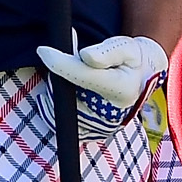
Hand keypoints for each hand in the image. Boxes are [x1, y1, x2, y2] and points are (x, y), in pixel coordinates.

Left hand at [36, 33, 167, 140]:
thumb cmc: (130, 61)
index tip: (42, 50)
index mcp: (121, 89)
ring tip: (71, 75)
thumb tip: (85, 56)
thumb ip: (107, 52)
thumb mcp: (126, 48)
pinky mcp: (90, 133)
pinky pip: (61, 121)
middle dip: (59, 74)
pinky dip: (57, 105)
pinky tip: (63, 92)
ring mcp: (100, 127)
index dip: (60, 63)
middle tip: (64, 58)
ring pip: (61, 106)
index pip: (83, 75)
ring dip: (58, 89)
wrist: (139, 81)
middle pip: (68, 93)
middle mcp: (112, 113)